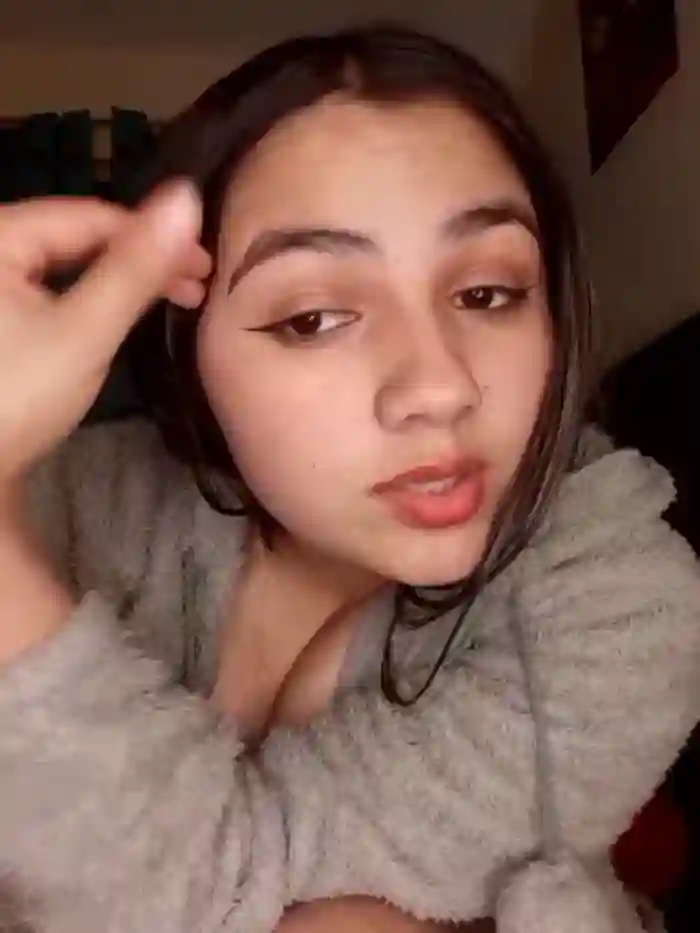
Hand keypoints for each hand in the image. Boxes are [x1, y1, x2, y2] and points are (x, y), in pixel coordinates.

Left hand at [0, 182, 208, 485]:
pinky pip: (52, 289)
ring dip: (121, 280)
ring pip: (68, 263)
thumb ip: (135, 268)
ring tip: (170, 302)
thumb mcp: (84, 332)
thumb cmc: (15, 399)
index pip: (92, 217)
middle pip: (79, 238)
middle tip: (196, 292)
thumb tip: (187, 197)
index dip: (154, 237)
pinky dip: (91, 299)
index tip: (207, 269)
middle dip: (141, 261)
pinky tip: (118, 315)